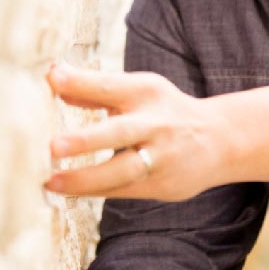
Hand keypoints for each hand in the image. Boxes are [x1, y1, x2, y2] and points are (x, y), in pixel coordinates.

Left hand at [43, 62, 224, 200]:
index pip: (110, 85)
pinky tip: (67, 191)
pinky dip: (94, 191)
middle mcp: (155, 124)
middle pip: (119, 132)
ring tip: (51, 181)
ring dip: (85, 179)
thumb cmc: (162, 111)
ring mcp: (161, 158)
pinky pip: (122, 191)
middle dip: (86, 140)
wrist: (218, 141)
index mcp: (146, 92)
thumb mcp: (136, 91)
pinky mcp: (162, 185)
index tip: (50, 78)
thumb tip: (52, 78)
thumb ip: (94, 89)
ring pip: (121, 171)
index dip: (80, 82)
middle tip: (53, 146)